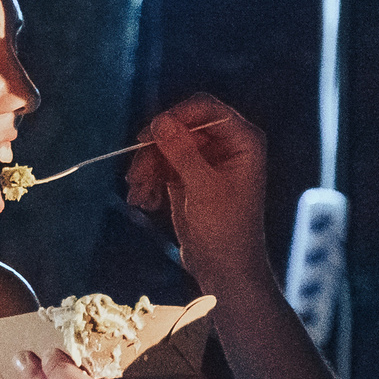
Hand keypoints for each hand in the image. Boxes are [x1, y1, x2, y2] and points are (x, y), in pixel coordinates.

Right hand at [123, 96, 271, 289]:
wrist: (224, 270)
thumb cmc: (226, 231)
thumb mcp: (203, 187)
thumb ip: (182, 151)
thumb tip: (160, 121)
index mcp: (243, 141)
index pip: (206, 109)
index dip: (177, 116)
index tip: (150, 134)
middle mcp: (226, 146)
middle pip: (181, 128)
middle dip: (155, 150)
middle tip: (136, 174)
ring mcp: (206, 162)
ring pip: (166, 147)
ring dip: (147, 169)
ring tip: (138, 195)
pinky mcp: (189, 178)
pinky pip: (162, 166)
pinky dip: (151, 181)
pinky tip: (145, 202)